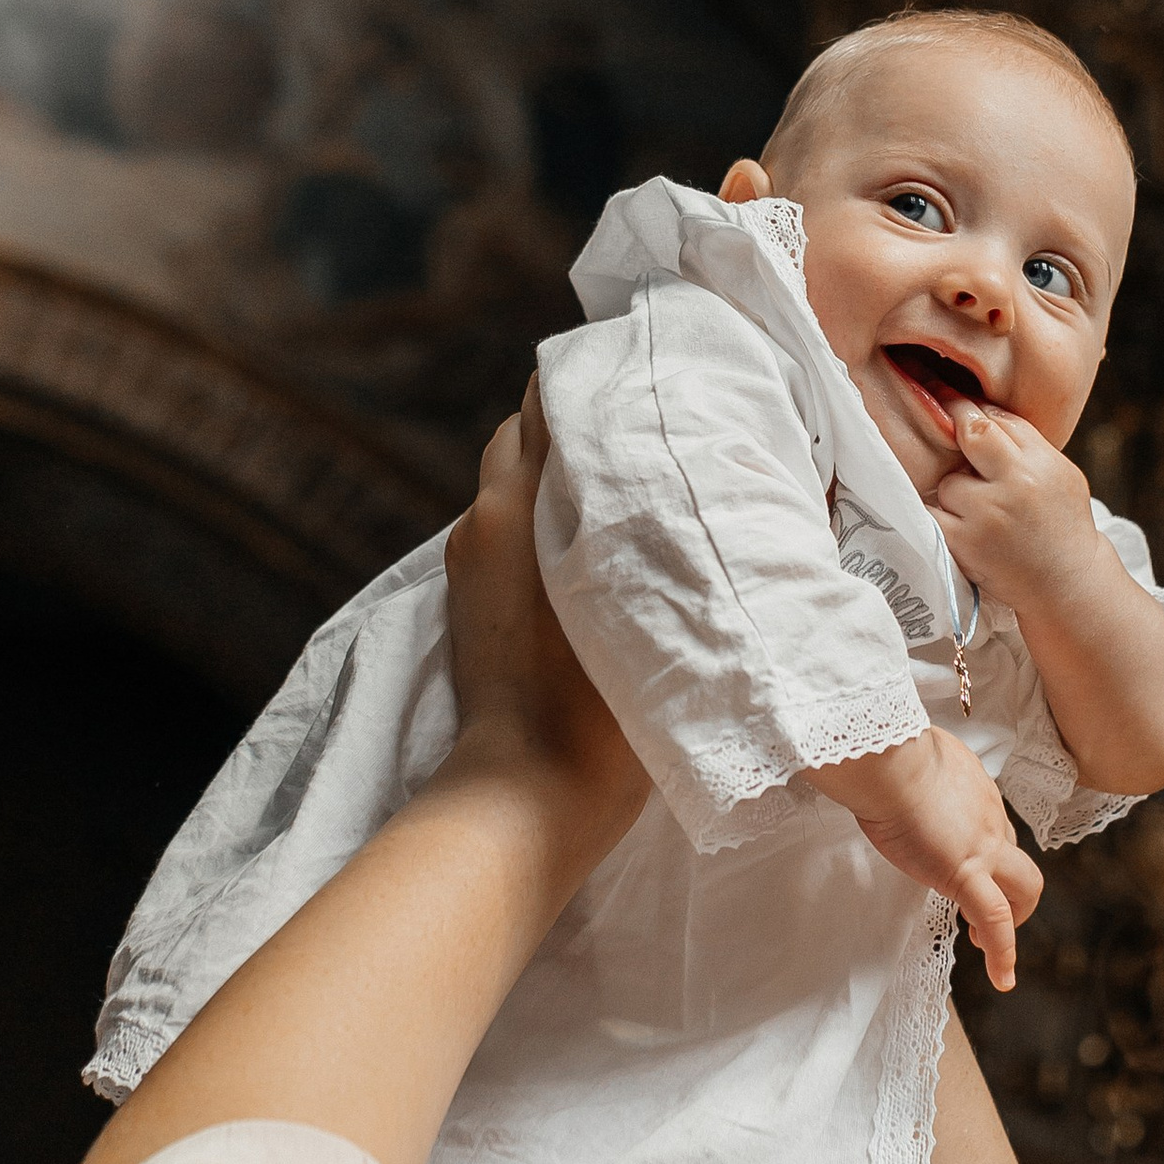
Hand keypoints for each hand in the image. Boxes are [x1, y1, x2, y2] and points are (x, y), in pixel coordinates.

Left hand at [446, 382, 646, 857]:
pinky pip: (501, 528)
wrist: (529, 787)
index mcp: (526, 499)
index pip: (547, 398)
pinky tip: (584, 547)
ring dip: (550, 472)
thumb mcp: (654, 600)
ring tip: (614, 487)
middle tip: (636, 427)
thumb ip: (666, 532)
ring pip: (509, 479)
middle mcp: (489, 514)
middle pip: (523, 429)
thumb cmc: (605, 705)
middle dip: (572, 419)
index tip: (640, 375)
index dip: (592, 379)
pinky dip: (533, 520)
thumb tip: (698, 485)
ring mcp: (470, 558)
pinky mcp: (465, 598)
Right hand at [810, 725, 1043, 991]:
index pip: (990, 822)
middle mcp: (988, 816)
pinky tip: (1003, 978)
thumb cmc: (883, 750)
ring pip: (1025, 886)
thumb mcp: (908, 754)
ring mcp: (983, 846)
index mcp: (974, 788)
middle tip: (982, 906)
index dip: (983, 847)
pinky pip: (996, 919)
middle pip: (1017, 856)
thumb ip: (913, 769)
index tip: (961, 858)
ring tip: (988, 945)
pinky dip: (1004, 952)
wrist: (886, 757)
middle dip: (1011, 886)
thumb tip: (894, 768)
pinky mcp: (966, 873)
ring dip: (1015, 916)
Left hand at [929, 402, 1102, 617]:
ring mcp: (986, 514)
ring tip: (978, 511)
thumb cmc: (1063, 523)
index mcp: (1041, 464)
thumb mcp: (1061, 473)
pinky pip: (932, 514)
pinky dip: (939, 517)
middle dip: (955, 428)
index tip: (949, 397)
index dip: (968, 406)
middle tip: (943, 424)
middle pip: (970, 435)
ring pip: (948, 482)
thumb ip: (1026, 441)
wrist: (1067, 583)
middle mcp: (1015, 485)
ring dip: (955, 492)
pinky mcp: (964, 542)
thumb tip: (981, 410)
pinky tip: (956, 523)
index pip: (996, 420)